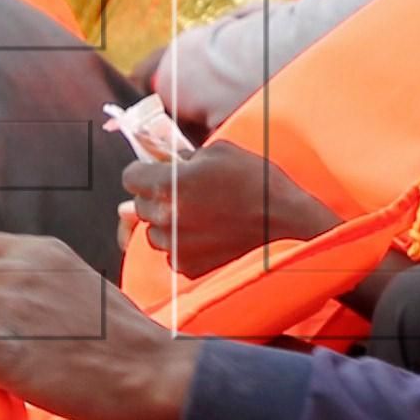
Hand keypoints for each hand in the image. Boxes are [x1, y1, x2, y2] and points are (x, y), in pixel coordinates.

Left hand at [129, 140, 346, 277]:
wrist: (288, 224)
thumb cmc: (258, 182)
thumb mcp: (220, 151)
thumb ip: (183, 157)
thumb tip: (166, 163)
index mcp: (169, 184)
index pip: (130, 177)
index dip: (144, 172)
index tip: (156, 172)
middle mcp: (166, 218)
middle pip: (141, 205)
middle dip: (157, 197)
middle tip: (186, 194)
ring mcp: (176, 246)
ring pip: (155, 233)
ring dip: (169, 224)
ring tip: (201, 216)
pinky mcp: (189, 268)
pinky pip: (173, 254)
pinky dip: (185, 246)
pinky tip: (210, 236)